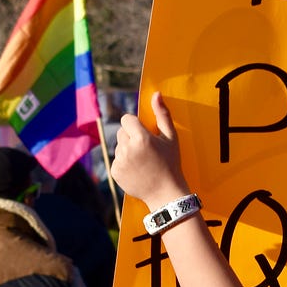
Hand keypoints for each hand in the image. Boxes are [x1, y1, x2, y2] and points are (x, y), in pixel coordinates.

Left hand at [111, 93, 191, 207]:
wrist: (166, 193)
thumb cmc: (171, 163)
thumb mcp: (171, 138)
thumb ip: (162, 114)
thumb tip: (156, 93)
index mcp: (141, 138)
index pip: (126, 119)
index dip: (135, 125)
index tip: (144, 133)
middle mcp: (128, 149)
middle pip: (121, 132)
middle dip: (131, 136)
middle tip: (145, 149)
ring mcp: (120, 162)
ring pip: (118, 146)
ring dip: (127, 150)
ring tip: (142, 161)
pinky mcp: (115, 172)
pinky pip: (116, 160)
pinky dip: (124, 163)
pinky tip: (137, 170)